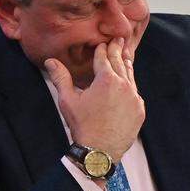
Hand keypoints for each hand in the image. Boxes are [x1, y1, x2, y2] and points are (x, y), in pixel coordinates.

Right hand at [45, 37, 144, 160]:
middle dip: (118, 50)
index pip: (104, 58)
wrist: (100, 151)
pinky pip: (135, 93)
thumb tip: (50, 61)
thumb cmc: (82, 125)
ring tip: (126, 56)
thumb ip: (61, 78)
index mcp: (106, 79)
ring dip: (126, 65)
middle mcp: (124, 85)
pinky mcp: (139, 110)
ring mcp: (134, 98)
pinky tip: (129, 83)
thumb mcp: (68, 100)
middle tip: (119, 39)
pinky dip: (131, 85)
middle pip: (120, 63)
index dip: (102, 49)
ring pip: (130, 76)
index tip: (102, 43)